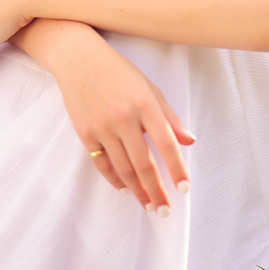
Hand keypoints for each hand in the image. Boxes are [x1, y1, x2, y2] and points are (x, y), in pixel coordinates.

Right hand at [45, 23, 194, 214]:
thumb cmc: (119, 72)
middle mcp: (124, 118)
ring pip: (123, 169)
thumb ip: (170, 117)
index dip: (177, 168)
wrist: (79, 59)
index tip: (185, 188)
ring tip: (149, 204)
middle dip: (156, 191)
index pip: (166, 143)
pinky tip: (126, 188)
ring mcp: (102, 127)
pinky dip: (115, 180)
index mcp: (145, 104)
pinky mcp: (85, 133)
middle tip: (165, 209)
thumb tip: (189, 142)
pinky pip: (102, 165)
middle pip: (144, 164)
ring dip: (138, 191)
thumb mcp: (150, 88)